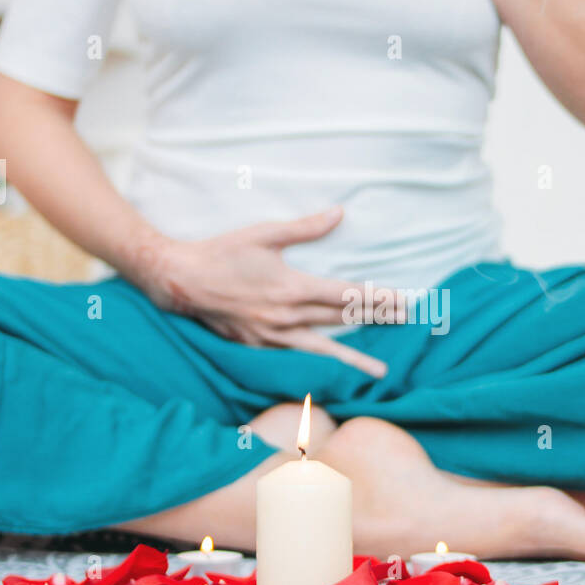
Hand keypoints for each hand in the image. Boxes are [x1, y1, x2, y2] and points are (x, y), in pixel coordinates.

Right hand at [129, 208, 392, 377]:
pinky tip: (332, 368)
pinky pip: (297, 356)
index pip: (346, 295)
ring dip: (354, 358)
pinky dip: (318, 362)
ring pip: (323, 348)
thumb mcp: (264, 234)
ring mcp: (273, 336)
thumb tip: (339, 212)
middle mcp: (287, 317)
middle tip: (405, 322)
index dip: (378, 298)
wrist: (179, 281)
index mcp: (292, 287)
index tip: (402, 301)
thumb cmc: (221, 253)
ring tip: (380, 371)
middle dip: (376, 320)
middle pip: (342, 321)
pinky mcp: (259, 347)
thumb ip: (306, 228)